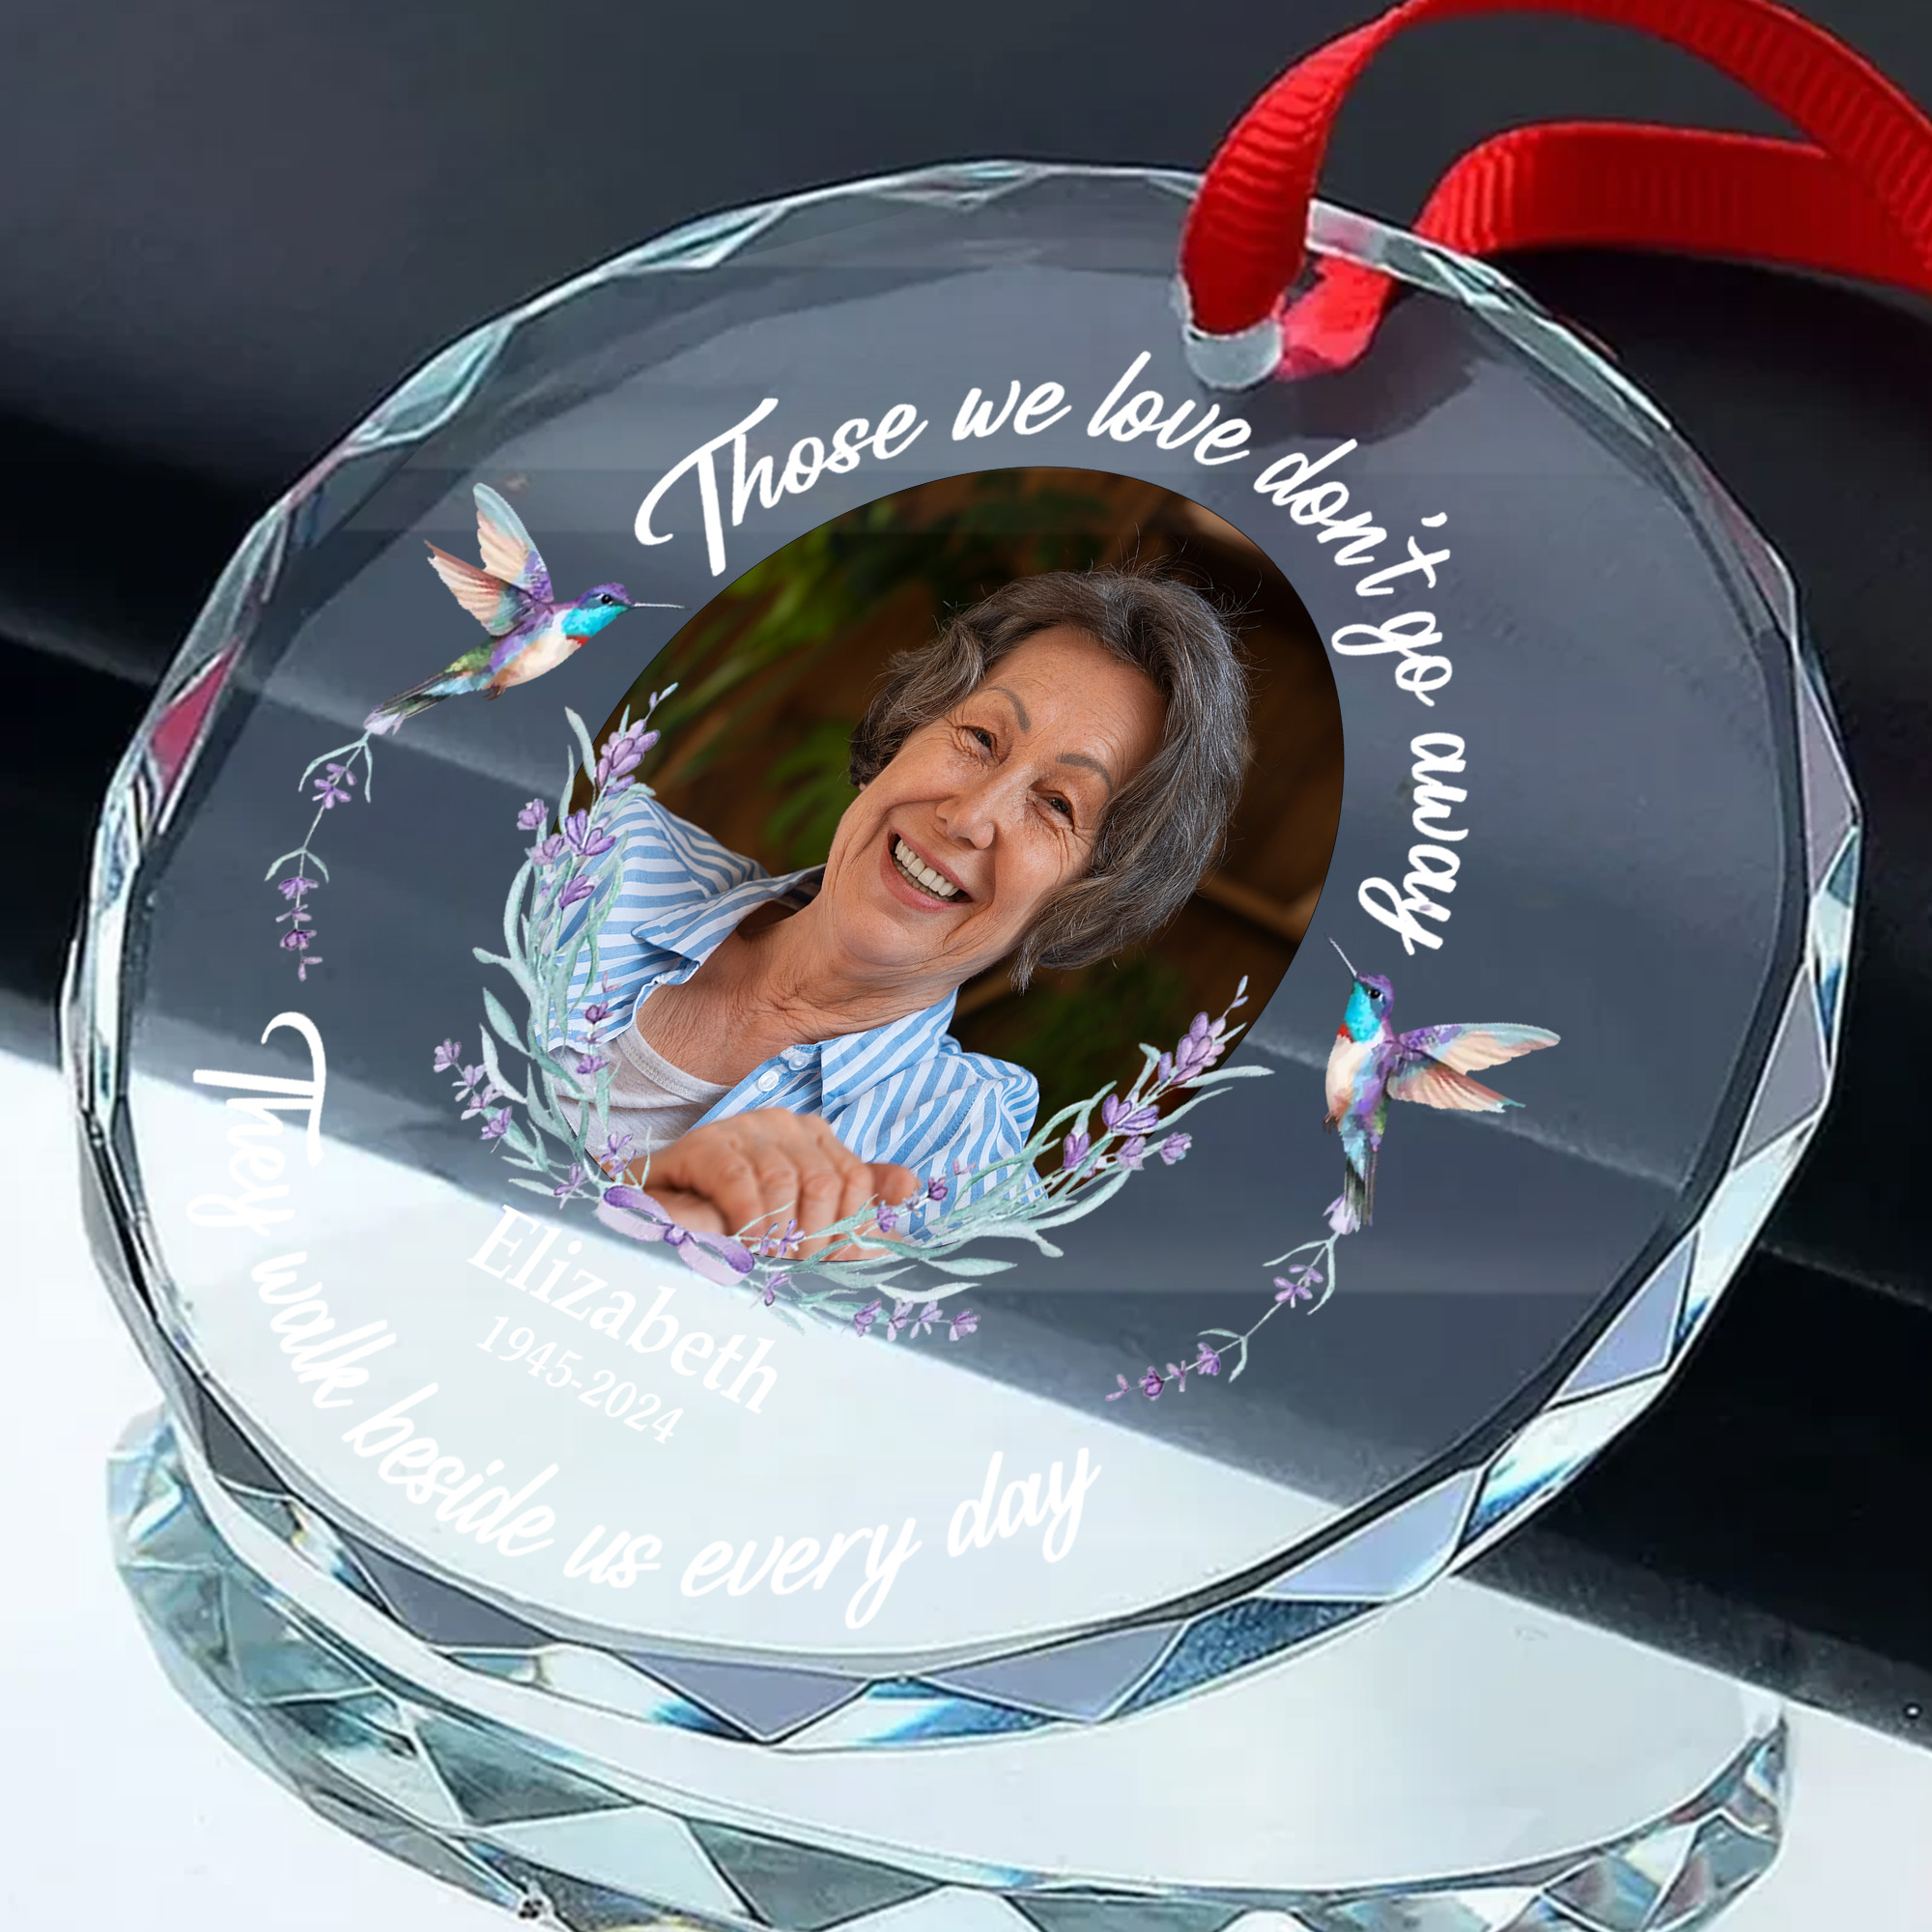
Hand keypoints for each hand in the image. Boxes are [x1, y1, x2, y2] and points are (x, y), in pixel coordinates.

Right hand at [625, 1109, 914, 1259]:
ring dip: (777, 1235)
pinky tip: (742, 1243)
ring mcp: (742, 1128)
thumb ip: (854, 1205)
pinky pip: (742, 1180)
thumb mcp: (801, 1218)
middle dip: (812, 1238)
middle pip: (826, 1184)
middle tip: (787, 1266)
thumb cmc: (735, 1225)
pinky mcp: (704, 1143)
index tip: (822, 1261)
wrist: (654, 1224)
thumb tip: (910, 1188)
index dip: (846, 1231)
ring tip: (762, 1258)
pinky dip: (748, 1221)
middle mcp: (783, 1123)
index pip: (858, 1182)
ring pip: (787, 1183)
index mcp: (814, 1137)